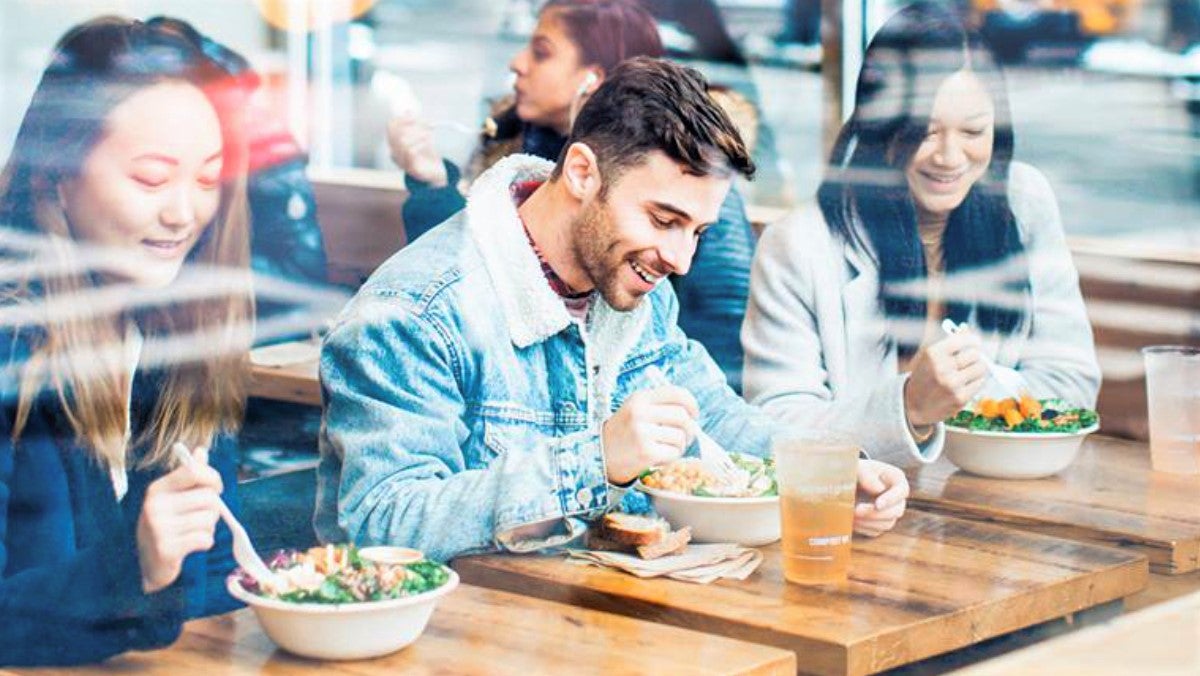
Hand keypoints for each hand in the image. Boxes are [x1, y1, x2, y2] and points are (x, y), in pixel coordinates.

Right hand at [136, 446, 223, 593]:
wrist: (146, 564)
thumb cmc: (165, 526)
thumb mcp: (172, 498)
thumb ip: (188, 475)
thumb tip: (201, 450)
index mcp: (156, 490)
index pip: (194, 471)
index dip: (213, 478)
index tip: (216, 488)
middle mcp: (154, 506)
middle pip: (209, 498)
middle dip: (213, 509)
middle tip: (201, 518)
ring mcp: (158, 528)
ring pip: (209, 519)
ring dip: (208, 527)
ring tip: (193, 532)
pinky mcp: (166, 549)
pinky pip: (205, 539)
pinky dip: (205, 543)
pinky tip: (191, 545)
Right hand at [386, 112, 447, 185]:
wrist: (437, 174)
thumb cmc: (428, 154)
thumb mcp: (422, 137)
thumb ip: (415, 125)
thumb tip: (408, 111)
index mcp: (395, 144)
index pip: (391, 126)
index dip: (402, 118)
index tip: (415, 115)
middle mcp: (395, 153)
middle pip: (397, 132)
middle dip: (413, 126)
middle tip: (426, 124)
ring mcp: (402, 162)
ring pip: (403, 141)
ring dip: (418, 134)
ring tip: (429, 135)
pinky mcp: (411, 168)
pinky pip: (410, 152)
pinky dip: (419, 144)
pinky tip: (428, 142)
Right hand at [601, 386, 698, 483]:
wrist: (600, 456)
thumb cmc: (623, 434)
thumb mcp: (635, 411)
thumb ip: (659, 406)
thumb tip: (691, 413)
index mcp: (640, 398)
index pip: (677, 394)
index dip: (692, 404)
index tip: (693, 415)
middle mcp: (640, 413)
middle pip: (683, 416)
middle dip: (690, 428)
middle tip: (686, 436)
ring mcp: (642, 433)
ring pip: (680, 436)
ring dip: (680, 445)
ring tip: (668, 448)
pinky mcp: (646, 453)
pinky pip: (674, 453)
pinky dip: (672, 457)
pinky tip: (661, 457)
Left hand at [853, 459, 907, 536]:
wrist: (846, 482)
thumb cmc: (856, 471)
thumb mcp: (860, 468)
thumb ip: (867, 475)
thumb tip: (878, 489)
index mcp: (897, 480)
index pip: (902, 491)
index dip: (890, 499)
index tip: (877, 504)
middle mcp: (897, 498)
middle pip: (896, 511)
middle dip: (875, 513)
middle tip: (856, 511)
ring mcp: (889, 512)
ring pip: (886, 524)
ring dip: (867, 522)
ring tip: (851, 515)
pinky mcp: (879, 523)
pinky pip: (875, 531)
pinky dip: (863, 527)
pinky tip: (851, 520)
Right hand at [904, 329, 986, 427]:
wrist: (913, 406)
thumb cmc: (923, 378)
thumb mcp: (930, 357)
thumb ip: (949, 343)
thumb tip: (966, 329)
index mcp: (933, 354)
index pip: (964, 340)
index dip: (973, 341)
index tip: (975, 343)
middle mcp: (942, 368)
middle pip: (975, 355)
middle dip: (975, 356)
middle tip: (971, 359)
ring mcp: (952, 384)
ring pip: (981, 368)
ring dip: (978, 368)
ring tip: (969, 371)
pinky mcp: (960, 398)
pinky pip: (980, 383)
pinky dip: (976, 381)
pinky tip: (967, 382)